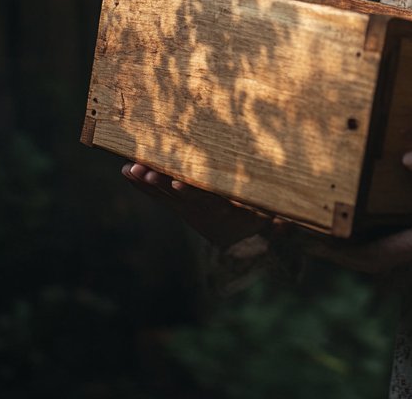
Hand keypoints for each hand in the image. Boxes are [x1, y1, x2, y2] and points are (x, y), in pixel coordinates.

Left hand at [121, 163, 276, 247]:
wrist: (240, 243)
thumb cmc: (261, 220)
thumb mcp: (272, 223)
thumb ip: (278, 225)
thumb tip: (285, 223)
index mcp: (226, 213)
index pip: (207, 202)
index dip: (192, 193)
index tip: (177, 183)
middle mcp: (204, 212)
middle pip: (181, 197)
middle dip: (163, 184)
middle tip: (146, 172)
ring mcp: (190, 210)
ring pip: (167, 196)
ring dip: (148, 182)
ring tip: (130, 169)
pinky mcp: (181, 209)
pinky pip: (159, 197)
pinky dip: (142, 185)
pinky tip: (126, 171)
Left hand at [296, 146, 411, 283]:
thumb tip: (409, 156)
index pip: (375, 257)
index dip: (338, 252)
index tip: (309, 240)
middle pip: (377, 272)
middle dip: (343, 258)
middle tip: (312, 238)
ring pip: (394, 276)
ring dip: (366, 261)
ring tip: (342, 238)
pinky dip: (391, 259)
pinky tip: (389, 237)